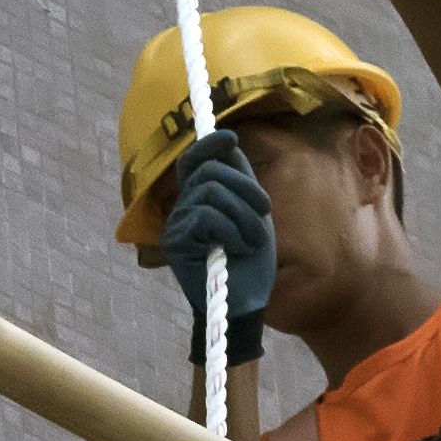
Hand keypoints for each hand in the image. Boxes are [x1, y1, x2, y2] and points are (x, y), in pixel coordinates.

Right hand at [159, 130, 276, 366]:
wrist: (246, 302)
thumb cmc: (251, 261)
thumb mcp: (253, 212)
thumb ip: (240, 181)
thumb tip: (230, 145)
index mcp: (201, 198)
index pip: (195, 160)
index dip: (209, 145)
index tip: (230, 138)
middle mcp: (184, 207)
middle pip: (211, 170)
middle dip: (246, 188)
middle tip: (263, 214)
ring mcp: (177, 224)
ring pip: (212, 192)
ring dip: (244, 216)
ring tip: (250, 242)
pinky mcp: (177, 242)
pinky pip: (207, 216)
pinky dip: (232, 232)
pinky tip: (236, 250)